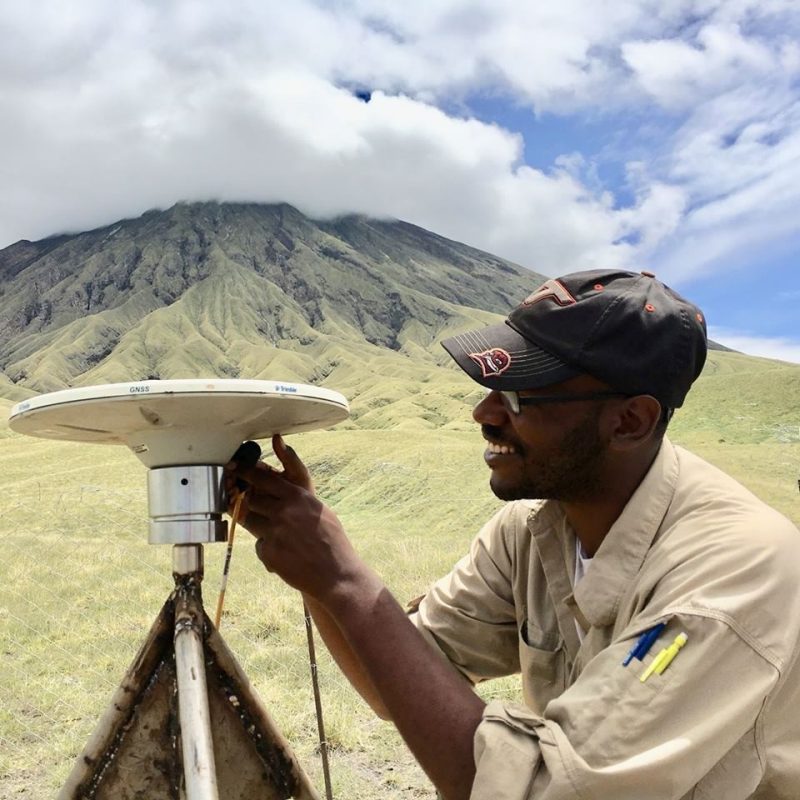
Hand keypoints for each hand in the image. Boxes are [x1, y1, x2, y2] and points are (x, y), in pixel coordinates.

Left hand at [226, 435, 374, 606]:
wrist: (336, 573)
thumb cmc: (332, 541)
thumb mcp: (318, 510)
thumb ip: (297, 499)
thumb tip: (280, 492)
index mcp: (297, 497)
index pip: (263, 479)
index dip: (245, 472)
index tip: (234, 468)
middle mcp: (283, 511)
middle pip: (251, 500)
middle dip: (251, 504)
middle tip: (260, 512)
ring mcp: (274, 532)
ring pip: (250, 522)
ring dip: (258, 526)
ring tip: (280, 537)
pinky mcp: (268, 552)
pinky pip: (259, 545)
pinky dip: (268, 549)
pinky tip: (285, 555)